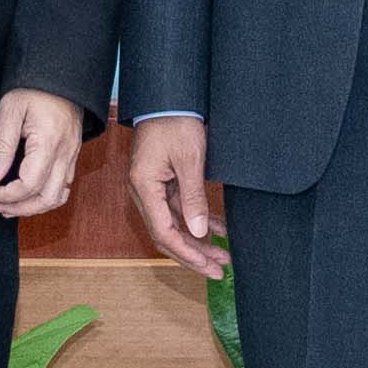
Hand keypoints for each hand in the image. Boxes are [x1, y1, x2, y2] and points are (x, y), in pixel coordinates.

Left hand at [0, 90, 87, 222]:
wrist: (60, 74)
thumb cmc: (34, 87)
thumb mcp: (9, 111)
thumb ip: (1, 147)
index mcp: (48, 142)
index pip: (29, 184)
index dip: (7, 196)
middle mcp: (65, 153)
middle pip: (46, 198)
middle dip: (20, 208)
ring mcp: (72, 155)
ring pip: (58, 196)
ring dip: (34, 207)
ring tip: (10, 206)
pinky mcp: (72, 154)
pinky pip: (64, 185)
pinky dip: (46, 197)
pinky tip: (28, 194)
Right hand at [127, 115, 226, 279]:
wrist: (168, 98)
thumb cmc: (175, 123)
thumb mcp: (190, 161)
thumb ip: (193, 199)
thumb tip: (198, 232)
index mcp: (144, 187)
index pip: (164, 232)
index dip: (187, 253)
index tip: (209, 266)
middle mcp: (144, 192)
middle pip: (167, 234)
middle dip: (194, 254)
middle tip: (219, 269)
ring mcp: (153, 188)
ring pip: (175, 224)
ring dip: (199, 240)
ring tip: (224, 253)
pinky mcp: (163, 182)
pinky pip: (180, 209)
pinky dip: (198, 220)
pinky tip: (218, 230)